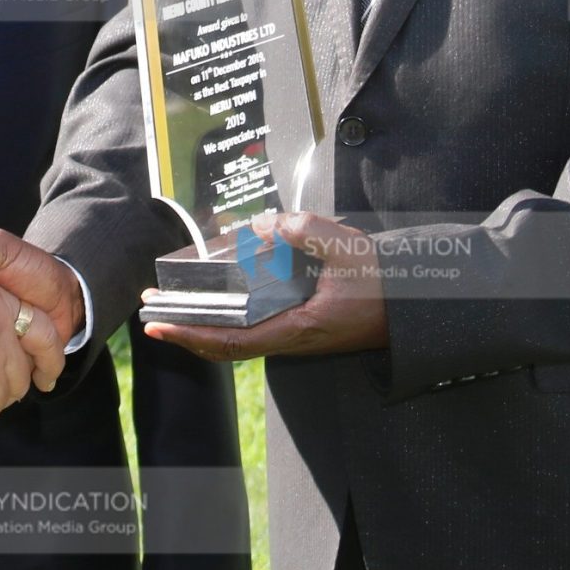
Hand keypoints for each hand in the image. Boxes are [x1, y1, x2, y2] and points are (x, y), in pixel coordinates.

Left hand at [141, 213, 388, 362]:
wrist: (417, 304)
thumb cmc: (385, 283)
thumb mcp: (349, 248)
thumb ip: (308, 230)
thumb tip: (267, 224)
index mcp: (299, 327)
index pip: (233, 340)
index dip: (193, 335)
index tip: (161, 326)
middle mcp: (292, 338)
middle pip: (227, 345)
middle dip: (186, 330)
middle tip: (152, 311)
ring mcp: (295, 335)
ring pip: (238, 338)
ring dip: (204, 323)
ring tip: (176, 303)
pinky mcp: (301, 326)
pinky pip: (254, 328)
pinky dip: (228, 318)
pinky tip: (218, 297)